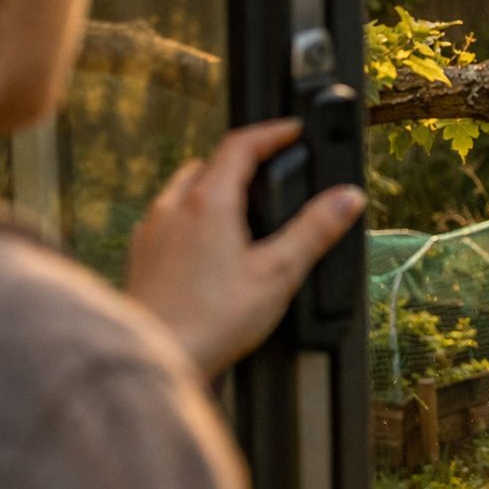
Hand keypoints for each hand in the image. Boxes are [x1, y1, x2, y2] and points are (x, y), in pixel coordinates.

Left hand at [125, 119, 365, 376]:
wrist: (154, 357)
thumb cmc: (213, 320)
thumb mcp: (279, 273)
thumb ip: (315, 230)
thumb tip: (348, 197)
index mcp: (208, 201)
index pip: (241, 144)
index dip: (272, 132)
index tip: (293, 131)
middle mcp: (173, 207)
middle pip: (208, 164)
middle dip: (240, 161)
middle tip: (269, 172)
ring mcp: (151, 231)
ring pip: (182, 190)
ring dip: (211, 187)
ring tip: (239, 209)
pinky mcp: (139, 257)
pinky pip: (165, 219)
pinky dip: (189, 218)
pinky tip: (205, 247)